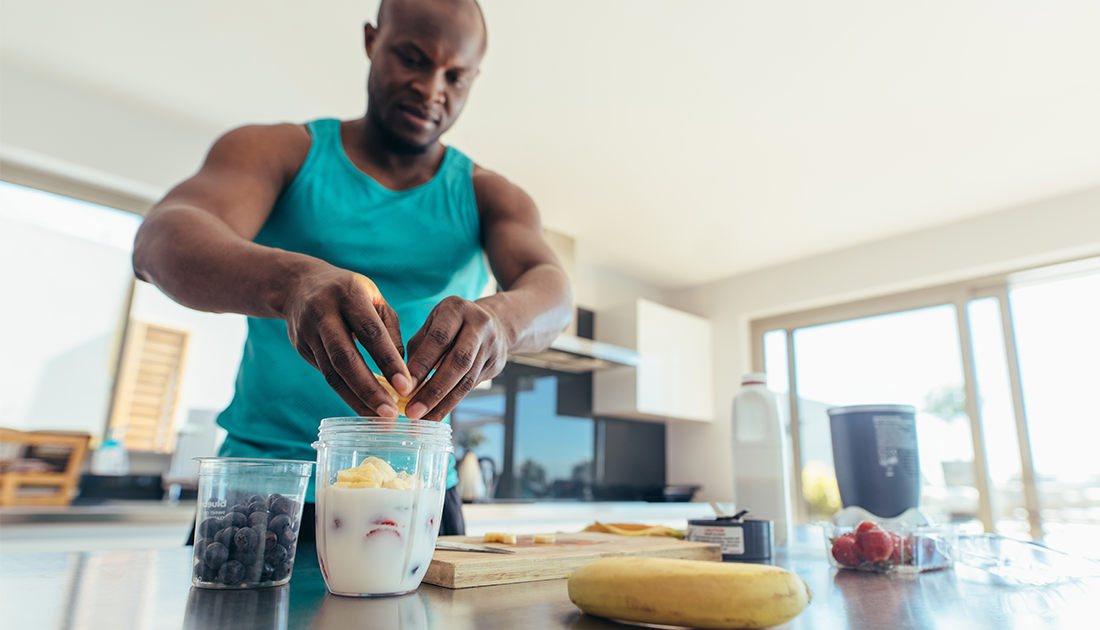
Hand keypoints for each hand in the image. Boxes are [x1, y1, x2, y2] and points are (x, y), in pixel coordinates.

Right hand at [281, 263, 412, 416]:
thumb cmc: (350, 293)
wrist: (298, 284)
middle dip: (369, 389)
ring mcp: (308, 332)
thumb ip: (389, 332)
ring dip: (357, 399)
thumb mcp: (374, 300)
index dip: (388, 361)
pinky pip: (326, 376)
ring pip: (332, 372)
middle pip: (345, 358)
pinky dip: (346, 394)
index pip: (370, 332)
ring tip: (379, 419)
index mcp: (349, 294)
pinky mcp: (301, 348)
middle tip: (390, 414)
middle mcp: (324, 313)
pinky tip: (364, 408)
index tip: (406, 386)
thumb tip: (403, 372)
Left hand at [403, 296, 509, 420]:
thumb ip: (417, 350)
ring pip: (467, 379)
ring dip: (443, 402)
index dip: (421, 365)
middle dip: (433, 390)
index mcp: (456, 309)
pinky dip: (452, 402)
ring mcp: (492, 345)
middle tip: (412, 411)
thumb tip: (400, 382)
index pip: (438, 339)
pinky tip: (436, 413)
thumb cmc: (450, 326)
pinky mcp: (497, 363)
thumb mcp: (432, 326)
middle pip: (457, 361)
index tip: (403, 388)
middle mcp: (479, 324)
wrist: (494, 322)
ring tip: (422, 419)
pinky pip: (472, 386)